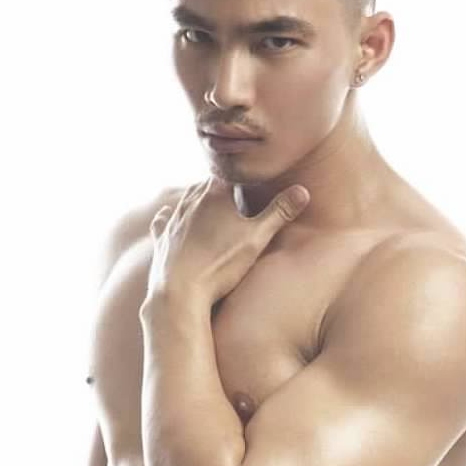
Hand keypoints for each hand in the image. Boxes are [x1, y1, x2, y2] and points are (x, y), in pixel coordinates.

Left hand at [145, 175, 309, 305]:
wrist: (180, 291)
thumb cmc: (221, 264)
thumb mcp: (257, 238)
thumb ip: (280, 213)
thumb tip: (303, 191)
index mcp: (216, 192)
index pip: (232, 174)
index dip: (243, 176)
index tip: (252, 179)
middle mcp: (191, 199)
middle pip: (209, 185)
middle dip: (222, 188)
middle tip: (235, 193)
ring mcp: (174, 218)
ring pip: (187, 199)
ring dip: (199, 201)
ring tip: (211, 207)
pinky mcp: (162, 237)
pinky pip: (165, 220)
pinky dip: (171, 218)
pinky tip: (173, 219)